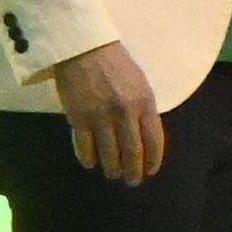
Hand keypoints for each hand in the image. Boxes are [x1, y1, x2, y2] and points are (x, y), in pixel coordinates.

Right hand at [51, 41, 165, 182]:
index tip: (151, 170)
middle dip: (134, 170)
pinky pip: (84, 146)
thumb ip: (144, 108)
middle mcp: (125, 113)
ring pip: (109, 152)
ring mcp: (100, 117)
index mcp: (145, 102)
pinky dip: (88, 158)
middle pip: (132, 151)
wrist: (84, 49)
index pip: (153, 139)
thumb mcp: (140, 84)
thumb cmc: (116, 64)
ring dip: (112, 168)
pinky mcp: (78, 118)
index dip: (153, 159)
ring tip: (113, 175)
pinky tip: (91, 164)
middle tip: (133, 181)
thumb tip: (145, 135)